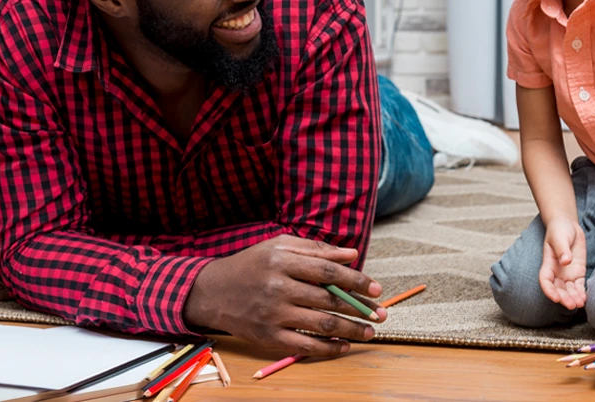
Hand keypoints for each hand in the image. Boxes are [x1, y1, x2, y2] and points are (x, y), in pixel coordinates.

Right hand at [183, 235, 386, 357]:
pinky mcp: (267, 337)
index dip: (356, 280)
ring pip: (321, 325)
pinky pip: (304, 346)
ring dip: (351, 330)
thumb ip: (315, 249)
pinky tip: (344, 346)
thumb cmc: (252, 265)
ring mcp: (272, 314)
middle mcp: (277, 287)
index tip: (376, 288)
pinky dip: (328, 349)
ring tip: (370, 332)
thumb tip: (351, 254)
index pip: (327, 271)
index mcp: (281, 260)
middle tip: (381, 313)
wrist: (213, 291)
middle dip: (360, 308)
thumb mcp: (278, 246)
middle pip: (328, 300)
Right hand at [539, 218, 586, 309]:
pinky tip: (584, 299)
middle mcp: (557, 272)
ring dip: (573, 298)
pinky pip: (579, 285)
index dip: (549, 290)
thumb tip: (565, 261)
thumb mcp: (559, 237)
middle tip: (571, 305)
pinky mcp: (578, 272)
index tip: (555, 298)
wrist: (568, 225)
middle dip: (564, 298)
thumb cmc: (559, 230)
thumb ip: (562, 249)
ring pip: (569, 290)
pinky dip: (581, 293)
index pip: (545, 281)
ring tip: (579, 304)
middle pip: (558, 289)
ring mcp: (567, 273)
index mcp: (548, 264)